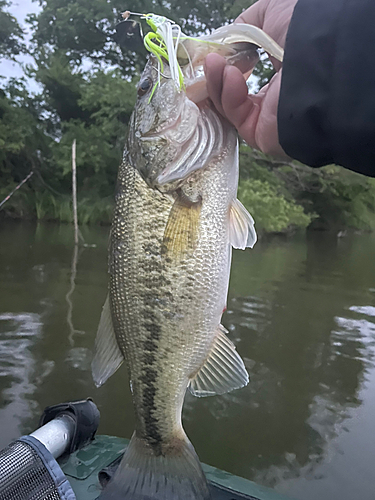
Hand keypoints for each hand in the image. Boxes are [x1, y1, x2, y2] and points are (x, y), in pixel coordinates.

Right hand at [204, 0, 297, 155]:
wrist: (320, 57)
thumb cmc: (303, 30)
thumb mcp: (272, 11)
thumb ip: (246, 25)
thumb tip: (227, 40)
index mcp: (282, 71)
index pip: (246, 73)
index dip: (225, 63)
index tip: (212, 53)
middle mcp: (276, 96)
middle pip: (233, 92)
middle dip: (217, 75)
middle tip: (208, 61)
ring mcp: (267, 117)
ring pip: (229, 105)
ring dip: (217, 82)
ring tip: (214, 63)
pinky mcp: (259, 133)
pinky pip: (236, 115)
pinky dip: (228, 95)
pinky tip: (229, 75)